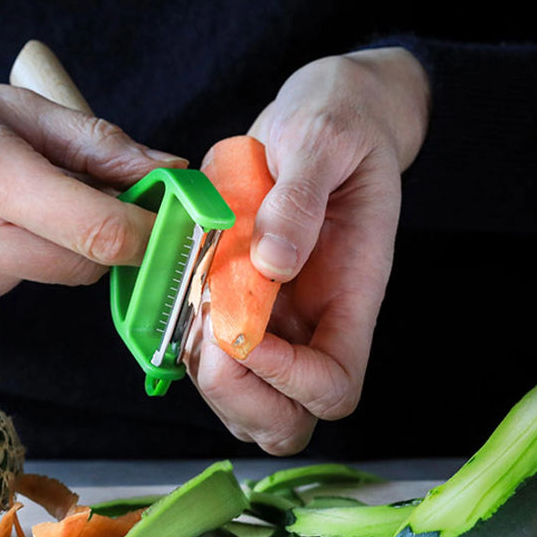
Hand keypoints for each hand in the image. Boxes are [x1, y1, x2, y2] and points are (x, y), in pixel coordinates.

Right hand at [0, 57, 183, 316]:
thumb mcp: (2, 100)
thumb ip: (92, 141)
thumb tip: (166, 171)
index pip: (100, 232)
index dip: (150, 229)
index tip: (168, 213)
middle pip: (85, 266)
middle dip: (105, 235)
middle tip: (86, 189)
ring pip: (48, 276)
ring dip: (52, 242)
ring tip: (1, 193)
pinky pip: (9, 287)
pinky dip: (12, 258)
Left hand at [188, 48, 430, 453]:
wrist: (327, 117)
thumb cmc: (339, 124)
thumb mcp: (323, 139)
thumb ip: (301, 197)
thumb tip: (272, 260)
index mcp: (353, 293)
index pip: (333, 386)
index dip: (286, 378)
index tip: (243, 327)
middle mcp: (317, 322)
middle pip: (289, 419)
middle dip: (239, 395)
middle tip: (207, 328)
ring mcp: (280, 320)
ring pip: (247, 402)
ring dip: (208, 375)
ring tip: (192, 306)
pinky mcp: (244, 306)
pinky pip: (214, 359)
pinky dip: (188, 345)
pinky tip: (183, 292)